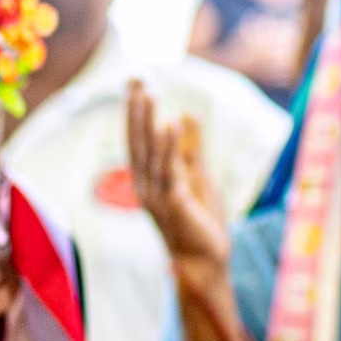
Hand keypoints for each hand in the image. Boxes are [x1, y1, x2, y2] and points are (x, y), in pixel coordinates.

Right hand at [126, 82, 231, 272]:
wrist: (205, 261)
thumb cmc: (200, 221)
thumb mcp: (197, 176)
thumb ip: (191, 148)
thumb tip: (186, 114)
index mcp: (148, 178)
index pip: (138, 139)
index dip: (135, 111)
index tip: (135, 83)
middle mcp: (145, 185)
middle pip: (137, 140)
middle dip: (135, 109)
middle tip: (135, 79)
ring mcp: (156, 195)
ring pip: (149, 152)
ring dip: (147, 121)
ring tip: (148, 93)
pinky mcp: (173, 203)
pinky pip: (170, 169)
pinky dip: (170, 146)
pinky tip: (171, 123)